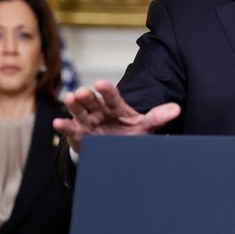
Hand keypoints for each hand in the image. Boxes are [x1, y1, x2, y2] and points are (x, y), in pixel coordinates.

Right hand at [53, 80, 180, 151]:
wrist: (118, 148)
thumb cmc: (130, 132)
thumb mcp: (145, 124)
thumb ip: (158, 116)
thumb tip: (177, 109)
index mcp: (116, 106)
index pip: (111, 96)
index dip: (106, 90)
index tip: (101, 84)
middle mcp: (100, 111)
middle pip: (92, 101)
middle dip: (87, 96)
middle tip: (82, 92)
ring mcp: (89, 122)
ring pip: (79, 112)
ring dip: (73, 106)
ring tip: (70, 99)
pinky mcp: (80, 135)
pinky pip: (71, 130)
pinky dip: (64, 126)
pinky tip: (57, 123)